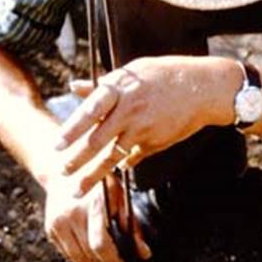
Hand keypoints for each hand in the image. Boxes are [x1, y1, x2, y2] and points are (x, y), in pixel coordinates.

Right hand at [44, 169, 150, 261]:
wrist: (64, 170)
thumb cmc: (99, 183)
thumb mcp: (121, 196)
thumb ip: (133, 225)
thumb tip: (144, 254)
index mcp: (92, 205)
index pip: (100, 243)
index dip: (113, 261)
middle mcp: (71, 215)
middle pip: (89, 256)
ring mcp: (58, 223)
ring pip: (77, 259)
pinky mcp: (51, 229)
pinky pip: (68, 254)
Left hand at [53, 55, 238, 198]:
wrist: (204, 88)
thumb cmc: (165, 74)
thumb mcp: (132, 72)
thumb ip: (102, 84)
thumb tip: (74, 86)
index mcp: (120, 88)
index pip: (90, 111)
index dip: (72, 130)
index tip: (56, 145)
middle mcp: (130, 110)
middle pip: (97, 140)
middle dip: (77, 159)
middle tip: (61, 172)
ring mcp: (143, 129)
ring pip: (113, 156)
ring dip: (93, 175)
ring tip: (77, 190)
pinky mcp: (154, 143)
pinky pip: (132, 157)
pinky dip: (121, 164)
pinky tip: (113, 172)